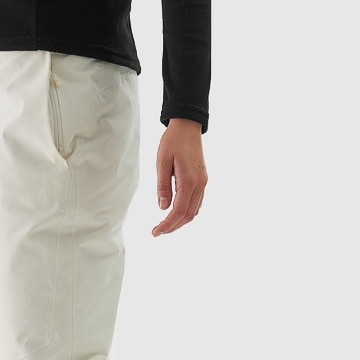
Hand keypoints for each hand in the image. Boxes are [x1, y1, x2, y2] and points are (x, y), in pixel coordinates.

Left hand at [152, 119, 206, 234]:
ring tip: (164, 225)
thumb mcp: (162, 163)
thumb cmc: (173, 142)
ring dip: (180, 221)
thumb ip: (163, 186)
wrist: (187, 127)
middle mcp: (200, 184)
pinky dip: (186, 212)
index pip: (179, 211)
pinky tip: (175, 213)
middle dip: (173, 226)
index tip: (156, 232)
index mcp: (189, 180)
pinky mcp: (202, 180)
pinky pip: (196, 202)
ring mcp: (203, 183)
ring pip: (194, 210)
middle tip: (158, 231)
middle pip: (189, 215)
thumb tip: (163, 208)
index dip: (167, 224)